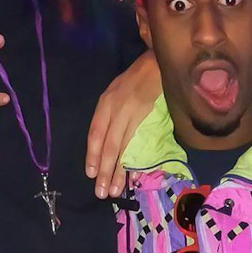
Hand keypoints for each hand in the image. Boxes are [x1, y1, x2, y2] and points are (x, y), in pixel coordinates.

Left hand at [86, 49, 160, 197]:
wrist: (160, 60)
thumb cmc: (140, 76)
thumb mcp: (119, 90)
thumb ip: (113, 112)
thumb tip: (111, 140)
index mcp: (106, 102)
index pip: (95, 133)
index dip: (92, 155)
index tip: (91, 174)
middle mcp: (115, 107)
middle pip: (106, 144)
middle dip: (103, 170)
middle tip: (101, 192)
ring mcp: (130, 110)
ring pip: (120, 146)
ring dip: (117, 170)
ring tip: (114, 190)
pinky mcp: (146, 113)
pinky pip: (136, 141)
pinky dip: (132, 158)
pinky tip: (132, 172)